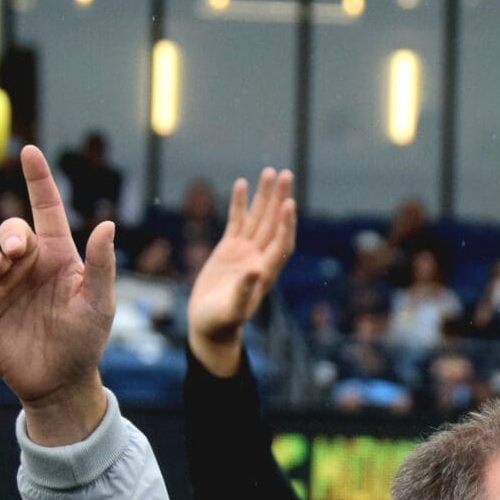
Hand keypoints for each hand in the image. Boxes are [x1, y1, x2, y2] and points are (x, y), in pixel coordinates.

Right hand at [0, 146, 116, 444]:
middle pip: (10, 233)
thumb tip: (107, 225)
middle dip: (10, 235)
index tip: (31, 151)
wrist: (62, 383)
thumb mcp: (99, 303)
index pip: (46, 210)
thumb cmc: (87, 340)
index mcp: (57, 258)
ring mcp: (4, 288)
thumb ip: (101, 265)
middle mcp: (28, 267)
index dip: (39, 181)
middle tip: (16, 252)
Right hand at [187, 168, 297, 377]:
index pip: (281, 243)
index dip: (286, 225)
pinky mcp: (229, 250)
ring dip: (264, 196)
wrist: (209, 326)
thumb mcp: (232, 310)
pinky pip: (237, 221)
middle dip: (279, 199)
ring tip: (270, 172)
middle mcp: (259, 258)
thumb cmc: (222, 323)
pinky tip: (242, 184)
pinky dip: (240, 204)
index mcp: (265, 272)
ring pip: (257, 218)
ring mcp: (245, 252)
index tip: (290, 204)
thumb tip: (256, 270)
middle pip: (273, 224)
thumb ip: (244, 291)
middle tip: (286, 174)